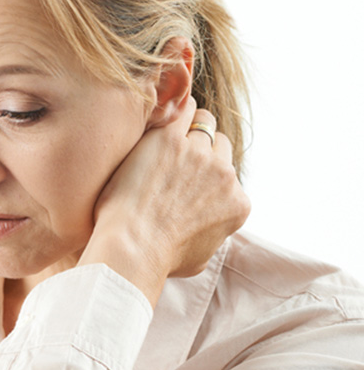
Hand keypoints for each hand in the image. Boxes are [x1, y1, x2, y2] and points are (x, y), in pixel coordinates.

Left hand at [80, 96, 249, 303]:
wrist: (133, 247)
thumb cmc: (157, 259)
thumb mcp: (199, 258)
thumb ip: (209, 237)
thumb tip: (203, 234)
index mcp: (237, 204)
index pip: (229, 175)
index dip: (205, 173)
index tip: (184, 175)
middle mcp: (225, 175)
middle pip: (221, 145)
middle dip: (201, 147)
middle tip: (172, 153)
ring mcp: (200, 155)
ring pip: (205, 123)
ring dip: (187, 126)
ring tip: (163, 132)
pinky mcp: (171, 139)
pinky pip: (183, 110)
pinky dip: (175, 110)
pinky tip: (157, 116)